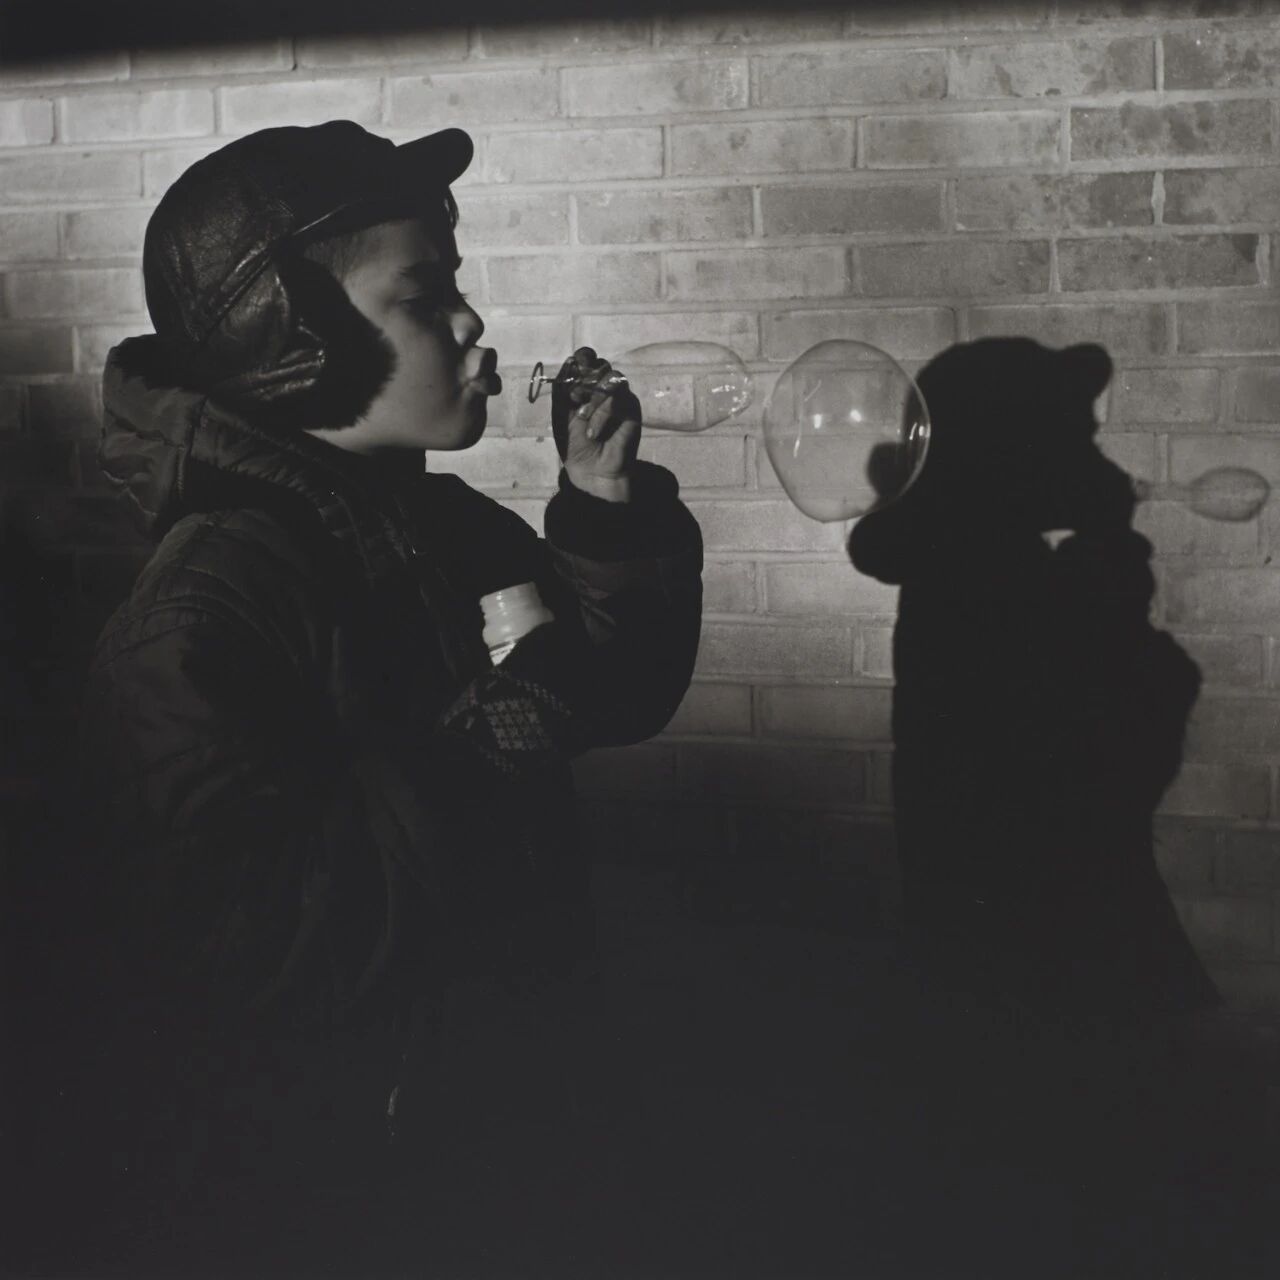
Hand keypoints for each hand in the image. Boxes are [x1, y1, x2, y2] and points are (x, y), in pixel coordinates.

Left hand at [551, 347, 640, 503]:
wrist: (590, 470)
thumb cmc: (574, 443)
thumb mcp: (561, 413)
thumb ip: (563, 387)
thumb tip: (571, 361)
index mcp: (585, 384)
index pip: (587, 357)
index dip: (582, 359)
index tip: (572, 370)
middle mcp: (603, 387)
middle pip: (600, 364)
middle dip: (584, 380)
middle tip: (574, 399)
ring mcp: (619, 396)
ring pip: (611, 378)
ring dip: (593, 398)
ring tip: (582, 418)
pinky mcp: (631, 408)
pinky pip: (619, 398)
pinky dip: (603, 414)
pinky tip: (595, 432)